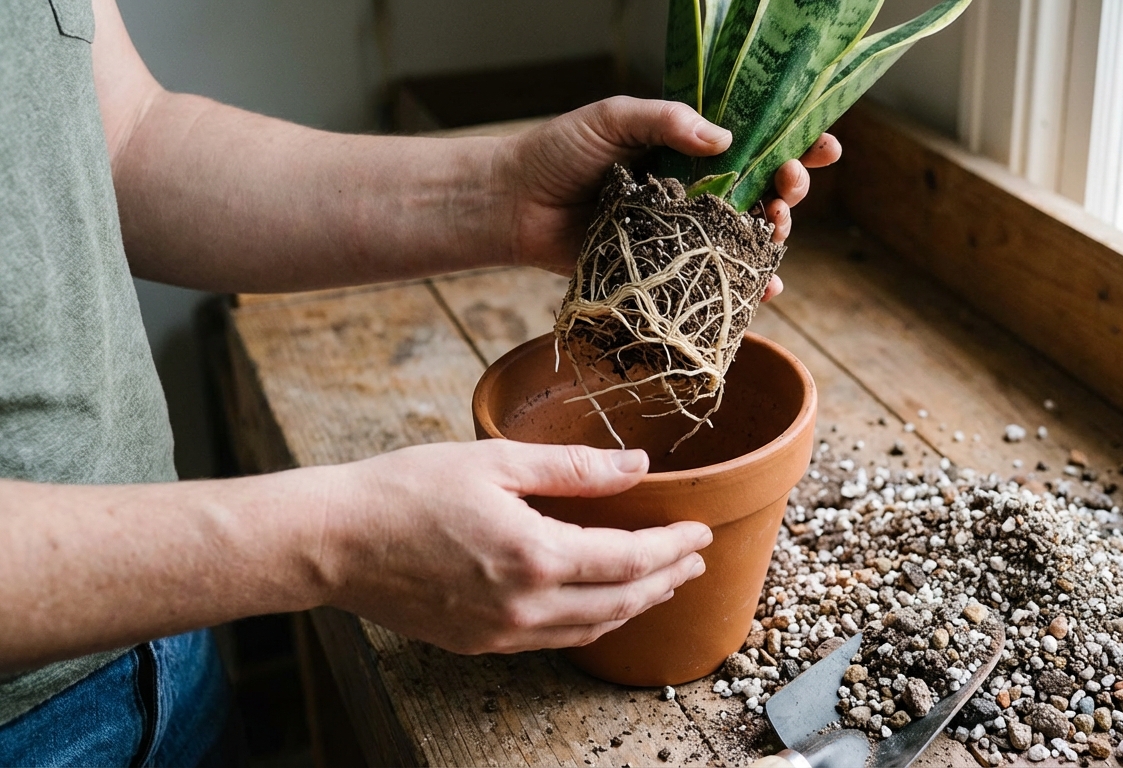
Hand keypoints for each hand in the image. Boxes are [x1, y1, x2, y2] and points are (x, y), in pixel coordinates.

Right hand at [321, 440, 711, 654]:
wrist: (334, 540)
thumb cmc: (406, 489)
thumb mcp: (496, 462)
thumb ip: (574, 468)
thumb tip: (637, 466)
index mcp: (534, 555)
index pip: (630, 559)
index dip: (673, 547)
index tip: (699, 533)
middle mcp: (525, 605)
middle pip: (621, 601)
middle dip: (666, 580)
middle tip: (693, 560)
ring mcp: (501, 632)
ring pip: (591, 629)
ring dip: (634, 606)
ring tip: (659, 582)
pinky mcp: (478, 643)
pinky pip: (554, 639)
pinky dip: (591, 622)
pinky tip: (600, 604)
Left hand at [497, 96, 842, 300]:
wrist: (513, 204)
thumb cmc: (559, 152)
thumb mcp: (614, 118)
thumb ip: (666, 121)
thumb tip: (726, 139)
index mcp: (689, 148)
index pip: (756, 141)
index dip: (796, 143)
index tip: (822, 146)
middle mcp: (695, 190)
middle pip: (763, 191)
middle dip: (791, 190)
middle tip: (786, 192)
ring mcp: (684, 232)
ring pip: (747, 237)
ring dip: (775, 237)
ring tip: (775, 233)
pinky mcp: (667, 269)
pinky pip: (715, 280)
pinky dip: (747, 288)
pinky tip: (765, 291)